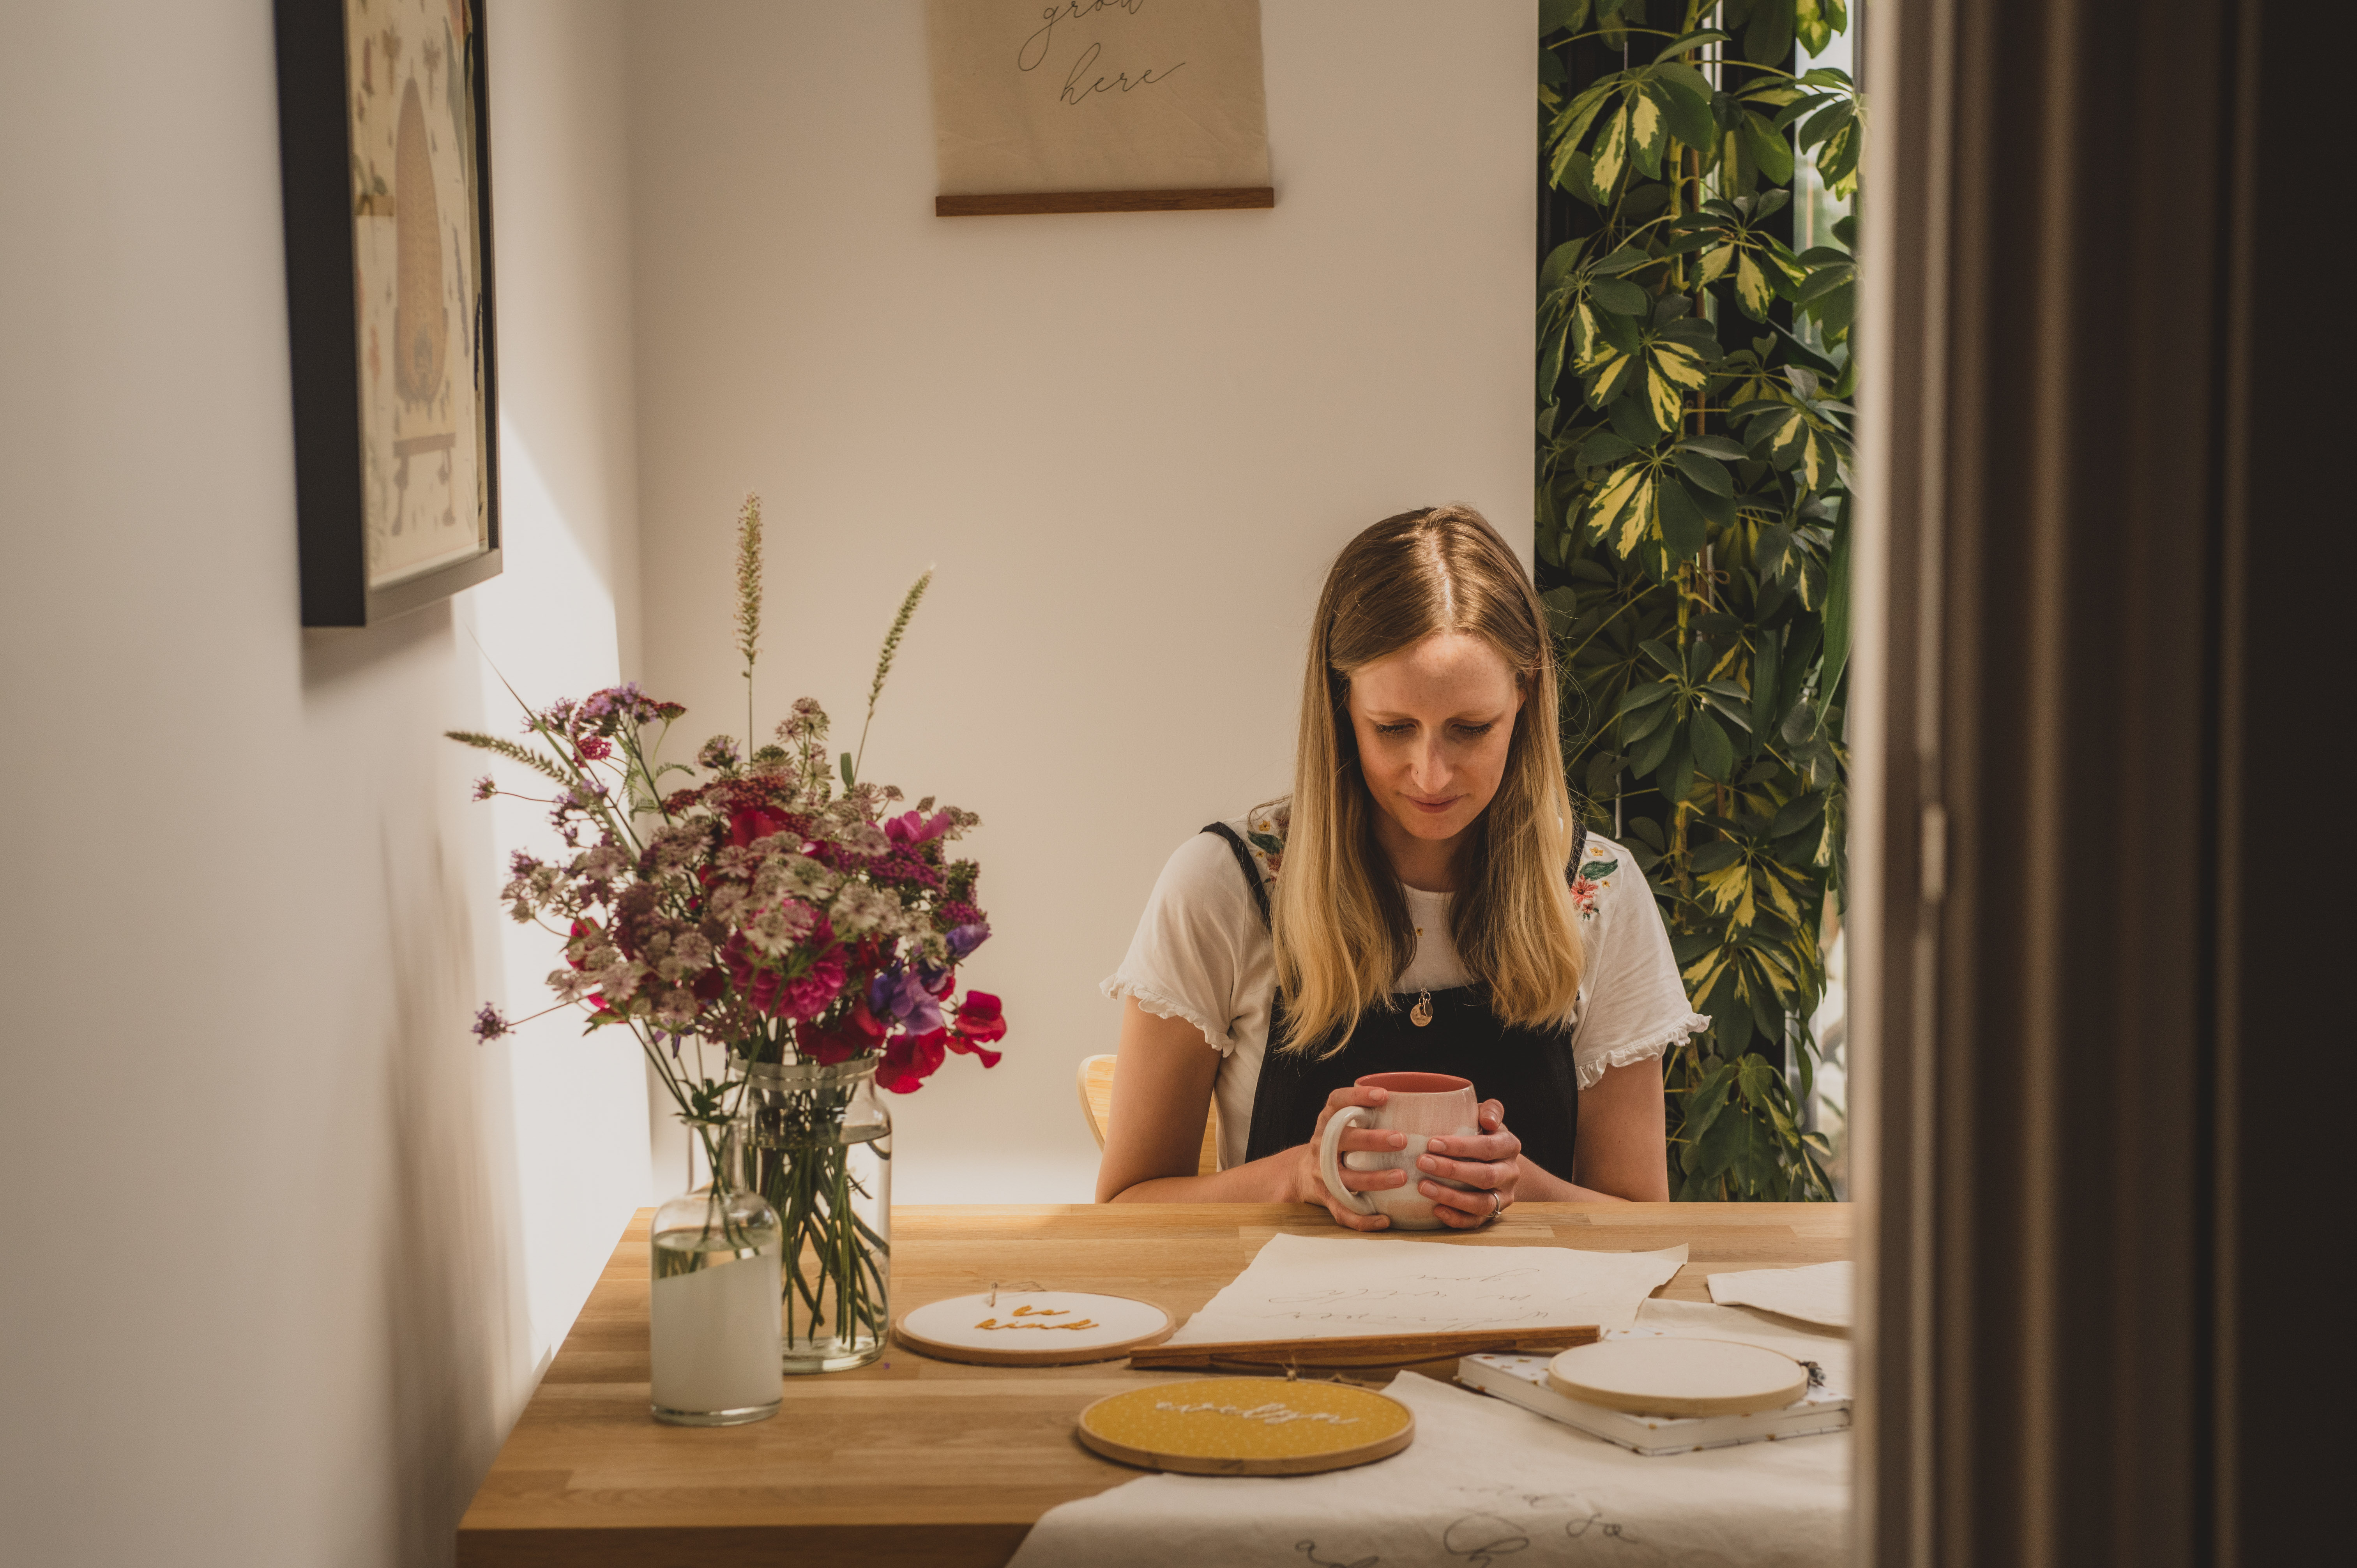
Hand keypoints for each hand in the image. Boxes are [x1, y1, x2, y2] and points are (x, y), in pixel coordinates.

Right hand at [1294, 1083, 1409, 1231]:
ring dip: (1374, 1179)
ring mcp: (1323, 1175)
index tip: (1383, 1095)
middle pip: (1343, 1140)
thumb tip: (1414, 1102)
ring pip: (1347, 1179)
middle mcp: (1321, 1146)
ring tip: (1401, 1177)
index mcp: (1327, 1121)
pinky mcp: (1327, 1199)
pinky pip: (1344, 1212)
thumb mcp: (1342, 1121)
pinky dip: (1364, 1219)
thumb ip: (1366, 1111)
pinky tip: (1385, 1219)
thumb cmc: (1337, 1143)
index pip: (1337, 1102)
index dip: (1357, 1096)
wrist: (1301, 1173)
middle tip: (1402, 1140)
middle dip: (1372, 1140)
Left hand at [1414, 1099, 1522, 1228]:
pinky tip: (1435, 1210)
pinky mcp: (1493, 1215)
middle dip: (1452, 1170)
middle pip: (1485, 1176)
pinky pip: (1476, 1222)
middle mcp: (1510, 1173)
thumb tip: (1487, 1120)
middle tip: (1422, 1163)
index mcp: (1509, 1146)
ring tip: (1423, 1187)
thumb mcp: (1486, 1117)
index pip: (1488, 1147)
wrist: (1496, 1161)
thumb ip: (1490, 1110)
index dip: (1461, 1146)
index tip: (1432, 1143)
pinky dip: (1456, 1218)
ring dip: (1452, 1197)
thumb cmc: (1481, 1133)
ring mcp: (1503, 1197)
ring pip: (1482, 1203)